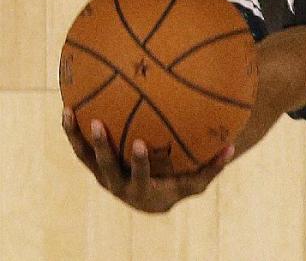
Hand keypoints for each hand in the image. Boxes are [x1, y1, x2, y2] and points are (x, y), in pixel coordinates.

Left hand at [62, 109, 234, 213]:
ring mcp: (104, 175)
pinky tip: (69, 106)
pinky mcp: (95, 166)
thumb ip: (213, 166)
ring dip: (77, 137)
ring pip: (86, 158)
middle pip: (106, 167)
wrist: (150, 201)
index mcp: (143, 189)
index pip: (139, 177)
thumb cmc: (177, 186)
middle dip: (101, 147)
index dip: (138, 163)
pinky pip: (81, 148)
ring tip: (69, 112)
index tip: (138, 143)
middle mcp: (119, 184)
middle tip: (98, 123)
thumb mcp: (196, 181)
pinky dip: (74, 130)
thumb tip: (233, 146)